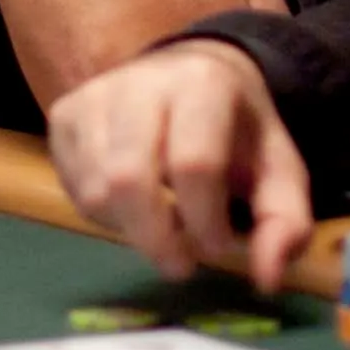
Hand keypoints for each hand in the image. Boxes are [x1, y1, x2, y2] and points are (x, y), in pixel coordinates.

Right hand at [47, 41, 312, 289]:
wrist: (189, 70)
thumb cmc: (236, 130)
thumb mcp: (279, 170)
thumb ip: (285, 225)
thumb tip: (266, 280)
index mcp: (203, 84)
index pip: (193, 163)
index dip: (205, 221)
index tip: (219, 247)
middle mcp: (139, 82)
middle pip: (129, 177)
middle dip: (155, 239)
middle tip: (179, 265)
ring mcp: (92, 97)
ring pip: (94, 189)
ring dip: (129, 229)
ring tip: (160, 227)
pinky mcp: (63, 115)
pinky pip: (72, 186)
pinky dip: (103, 214)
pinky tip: (132, 206)